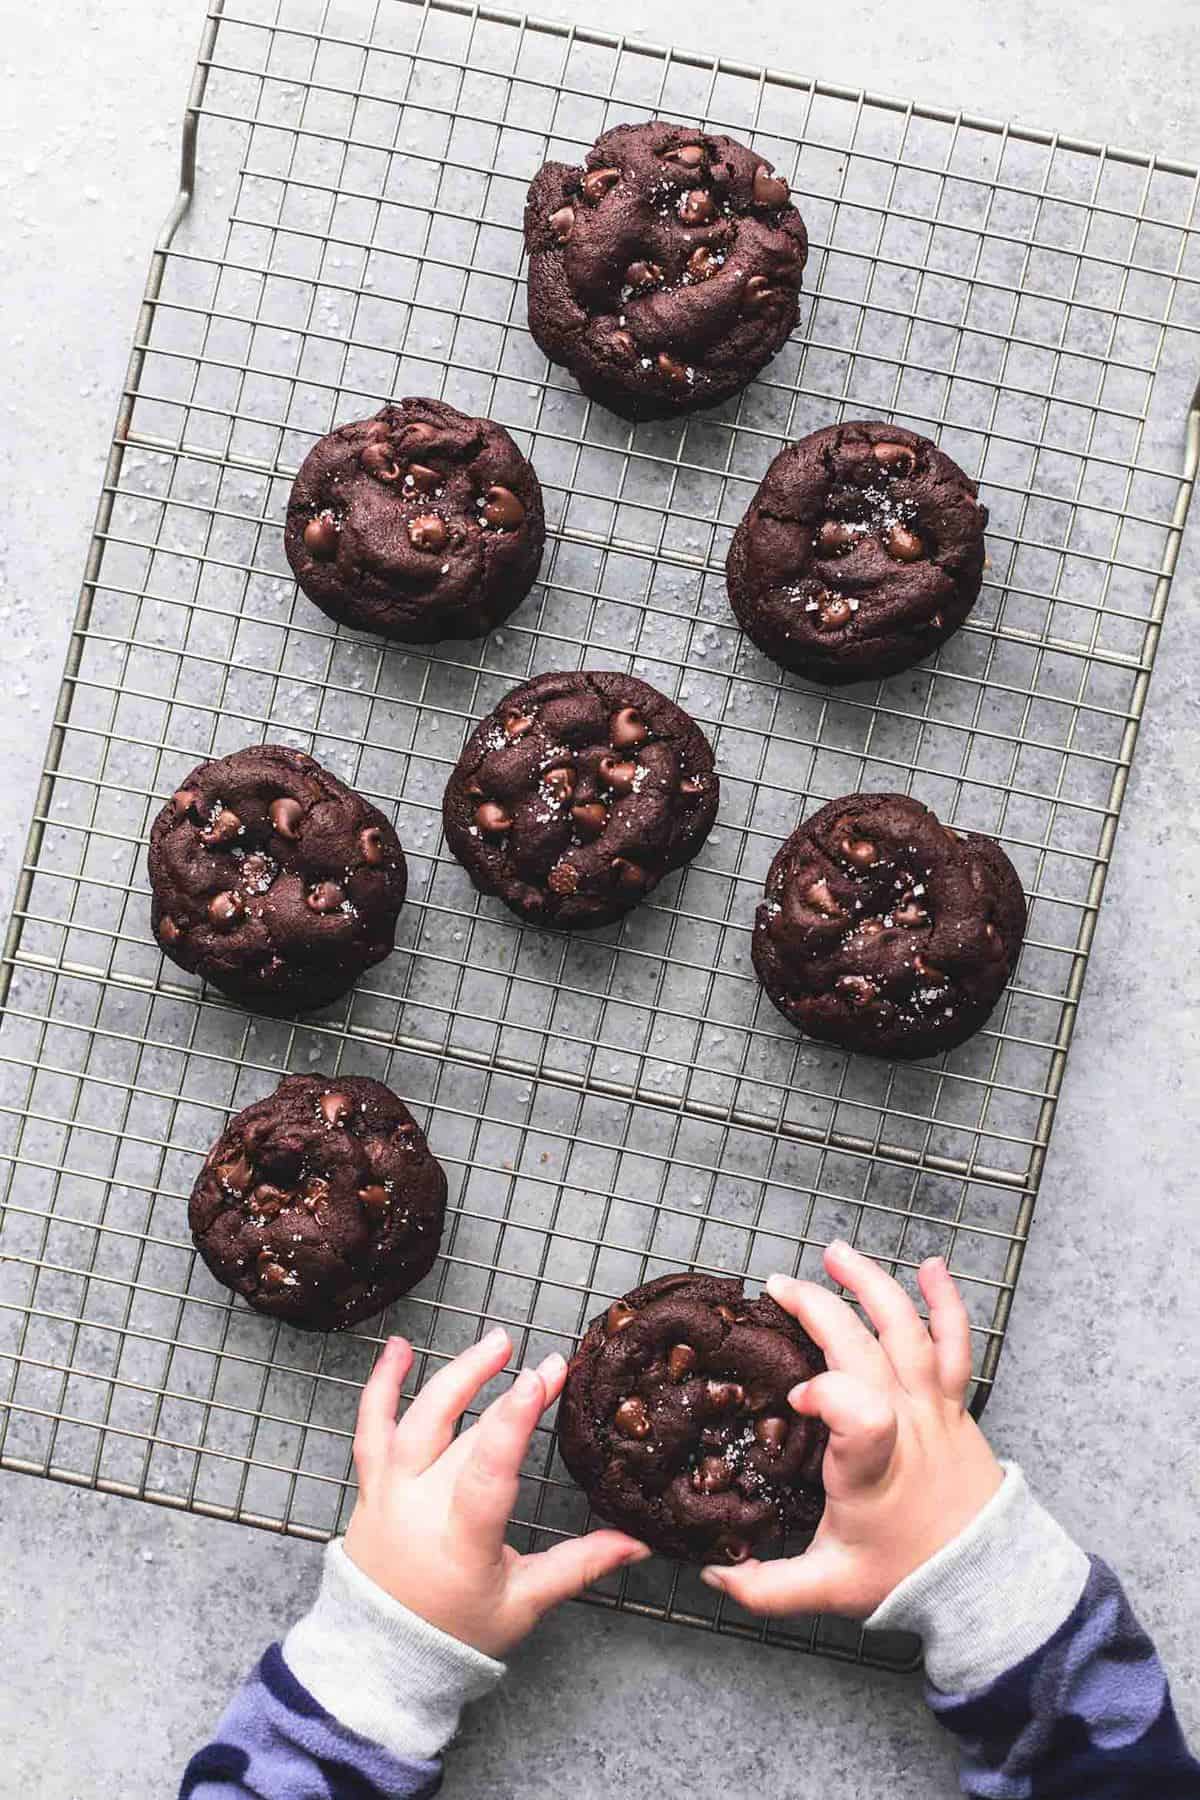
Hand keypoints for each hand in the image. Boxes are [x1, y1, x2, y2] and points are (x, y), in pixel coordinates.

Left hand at [345, 1328, 649, 1657]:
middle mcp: (417, 1508)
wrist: (380, 1654)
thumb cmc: (453, 1632)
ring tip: (496, 1344)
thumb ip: (579, 1566)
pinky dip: (381, 1384)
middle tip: (548, 1364)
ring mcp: (388, 1492)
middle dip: (510, 1396)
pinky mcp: (371, 1485)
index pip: (486, 1471)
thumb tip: (638, 1543)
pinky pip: (369, 1426)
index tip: (541, 1378)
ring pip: (418, 1420)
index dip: (514, 1421)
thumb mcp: (522, 1604)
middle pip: (464, 1438)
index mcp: (459, 1541)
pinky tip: (398, 1348)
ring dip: (457, 1376)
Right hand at [702, 1240, 1002, 1618]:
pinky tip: (931, 1265)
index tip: (794, 1396)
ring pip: (905, 1330)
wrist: (985, 1579)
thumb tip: (712, 1572)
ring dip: (870, 1285)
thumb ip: (766, 1585)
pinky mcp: (952, 1401)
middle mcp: (904, 1426)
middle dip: (820, 1309)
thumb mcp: (829, 1587)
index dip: (825, 1393)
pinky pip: (956, 1342)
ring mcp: (931, 1406)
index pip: (860, 1415)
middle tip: (779, 1286)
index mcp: (871, 1468)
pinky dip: (947, 1300)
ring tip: (835, 1254)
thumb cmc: (906, 1574)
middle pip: (866, 1350)